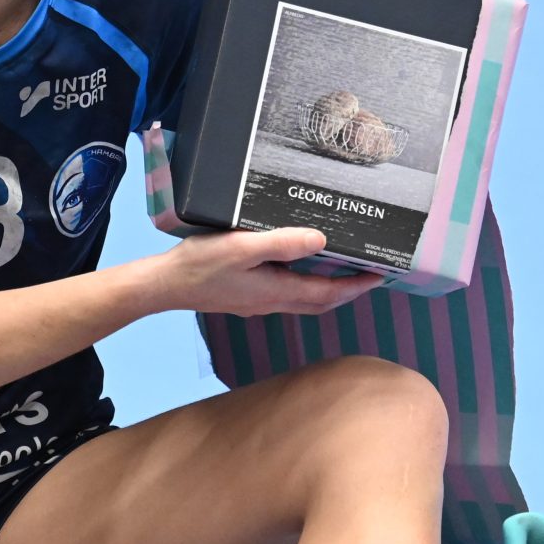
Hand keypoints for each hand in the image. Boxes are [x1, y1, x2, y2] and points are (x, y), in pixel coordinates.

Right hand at [158, 228, 384, 316]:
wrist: (164, 286)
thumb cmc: (199, 265)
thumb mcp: (242, 247)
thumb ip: (281, 243)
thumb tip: (320, 240)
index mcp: (277, 291)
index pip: (328, 292)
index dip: (356, 285)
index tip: (380, 275)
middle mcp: (272, 302)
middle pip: (320, 301)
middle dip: (347, 290)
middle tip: (369, 274)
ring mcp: (258, 302)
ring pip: (304, 299)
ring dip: (327, 288)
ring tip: (342, 268)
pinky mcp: (245, 297)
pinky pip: (286, 293)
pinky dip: (304, 284)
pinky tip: (298, 267)